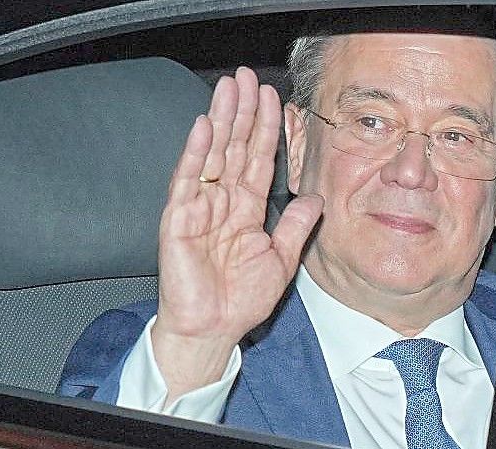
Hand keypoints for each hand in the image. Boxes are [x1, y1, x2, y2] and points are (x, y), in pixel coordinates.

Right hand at [152, 67, 323, 402]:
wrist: (213, 329)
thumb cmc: (241, 298)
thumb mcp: (281, 259)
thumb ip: (296, 227)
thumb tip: (317, 197)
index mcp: (246, 208)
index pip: (257, 158)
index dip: (265, 128)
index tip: (273, 98)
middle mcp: (223, 200)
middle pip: (234, 146)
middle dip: (241, 111)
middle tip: (246, 77)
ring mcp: (200, 206)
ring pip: (212, 154)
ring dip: (220, 120)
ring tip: (228, 88)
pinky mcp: (179, 219)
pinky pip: (187, 181)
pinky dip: (195, 154)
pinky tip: (204, 127)